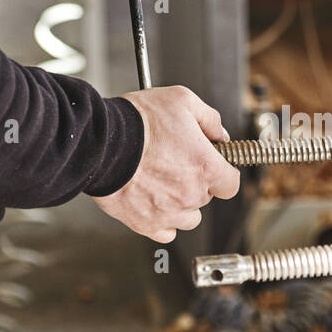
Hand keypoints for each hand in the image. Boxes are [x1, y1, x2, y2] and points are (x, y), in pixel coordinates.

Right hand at [94, 87, 240, 242]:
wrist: (100, 143)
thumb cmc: (139, 121)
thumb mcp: (182, 100)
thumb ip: (210, 119)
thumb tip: (221, 135)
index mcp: (206, 167)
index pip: (231, 184)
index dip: (223, 173)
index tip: (213, 166)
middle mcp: (191, 194)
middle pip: (206, 197)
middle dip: (196, 182)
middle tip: (175, 164)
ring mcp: (169, 213)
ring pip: (188, 218)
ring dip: (181, 204)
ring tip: (162, 183)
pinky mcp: (146, 224)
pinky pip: (166, 231)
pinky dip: (162, 220)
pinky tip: (152, 200)